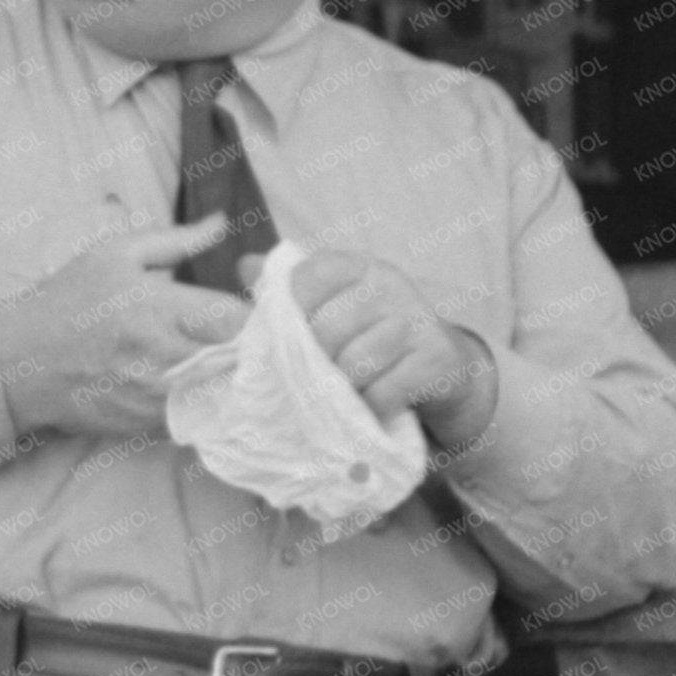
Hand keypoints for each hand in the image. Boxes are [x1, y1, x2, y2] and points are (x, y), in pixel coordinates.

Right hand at [0, 216, 250, 438]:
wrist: (20, 363)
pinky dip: (204, 395)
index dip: (257, 313)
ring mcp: (157, 397)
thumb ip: (177, 241)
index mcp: (158, 308)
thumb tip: (222, 222)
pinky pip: (197, 411)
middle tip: (245, 333)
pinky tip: (192, 379)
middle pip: (240, 359)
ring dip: (230, 373)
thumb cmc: (67, 301)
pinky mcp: (150, 424)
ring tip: (220, 356)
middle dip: (251, 345)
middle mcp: (163, 357)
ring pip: (224, 389)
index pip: (238, 319)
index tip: (254, 306)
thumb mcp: (114, 254)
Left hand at [285, 247, 499, 446]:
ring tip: (350, 395)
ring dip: (344, 392)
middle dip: (315, 367)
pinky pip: (385, 390)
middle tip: (323, 382)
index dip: (290, 316)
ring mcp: (418, 316)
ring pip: (355, 363)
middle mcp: (388, 281)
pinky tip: (375, 407)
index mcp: (354, 266)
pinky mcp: (439, 356)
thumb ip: (277, 301)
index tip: (296, 342)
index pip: (306, 278)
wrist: (446, 376)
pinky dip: (372, 408)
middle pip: (325, 329)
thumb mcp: (325, 317)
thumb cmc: (370, 345)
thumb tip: (229, 280)